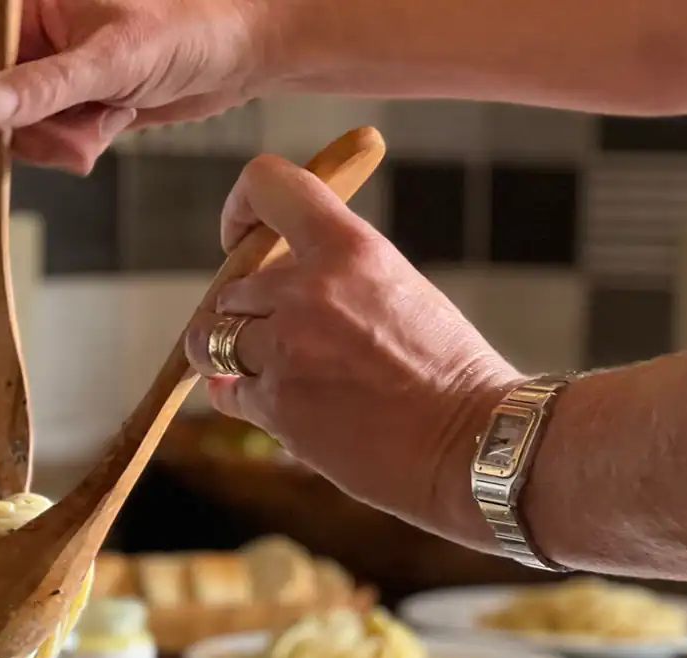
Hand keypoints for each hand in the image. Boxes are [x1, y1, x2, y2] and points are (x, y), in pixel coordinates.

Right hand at [0, 0, 272, 172]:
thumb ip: (39, 89)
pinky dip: (75, 145)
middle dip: (23, 130)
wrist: (237, 54)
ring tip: (107, 118)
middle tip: (68, 136)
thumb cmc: (186, 26)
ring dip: (57, 141)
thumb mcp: (108, 59)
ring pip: (13, 129)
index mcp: (20, 3)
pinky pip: (46, 141)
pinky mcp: (67, 103)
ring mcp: (45, 71)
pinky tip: (113, 121)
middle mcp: (26, 35)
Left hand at [184, 156, 522, 547]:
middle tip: (279, 334)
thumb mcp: (398, 287)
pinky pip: (226, 392)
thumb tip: (280, 279)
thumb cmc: (450, 371)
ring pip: (211, 339)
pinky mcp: (276, 406)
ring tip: (265, 368)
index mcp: (349, 249)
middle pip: (231, 285)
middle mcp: (308, 292)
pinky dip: (239, 397)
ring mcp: (286, 350)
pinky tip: (273, 402)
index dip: (241, 210)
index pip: (268, 185)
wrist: (474, 442)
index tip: (241, 239)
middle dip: (245, 310)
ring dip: (229, 354)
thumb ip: (337, 274)